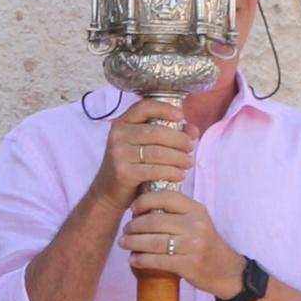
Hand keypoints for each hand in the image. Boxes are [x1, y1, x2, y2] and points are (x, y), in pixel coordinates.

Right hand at [80, 95, 195, 215]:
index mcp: (122, 123)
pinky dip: (171, 172)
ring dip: (178, 157)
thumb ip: (168, 134)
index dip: (164, 109)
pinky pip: (154, 170)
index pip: (143, 107)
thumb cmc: (131, 166)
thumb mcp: (144, 146)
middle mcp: (118, 135)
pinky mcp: (123, 172)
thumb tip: (192, 130)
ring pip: (157, 152)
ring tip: (188, 162)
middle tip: (190, 146)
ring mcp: (118, 154)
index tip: (181, 116)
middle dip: (178, 139)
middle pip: (156, 132)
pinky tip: (180, 175)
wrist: (108, 193)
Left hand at [117, 185, 241, 297]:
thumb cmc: (204, 243)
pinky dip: (142, 259)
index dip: (145, 201)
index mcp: (197, 210)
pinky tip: (133, 259)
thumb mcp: (197, 221)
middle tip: (125, 230)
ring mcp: (194, 246)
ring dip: (133, 242)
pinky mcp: (190, 265)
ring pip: (154, 241)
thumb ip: (176, 211)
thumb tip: (142, 203)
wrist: (226, 270)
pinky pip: (159, 261)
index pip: (166, 197)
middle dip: (134, 225)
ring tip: (123, 243)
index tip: (133, 208)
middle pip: (155, 221)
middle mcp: (196, 225)